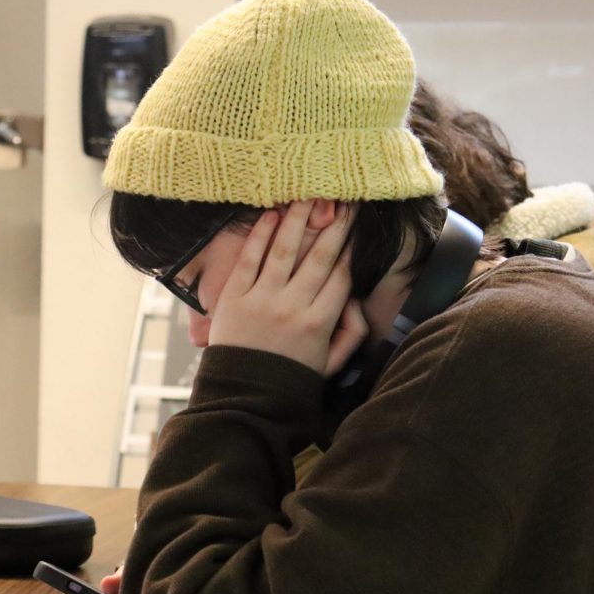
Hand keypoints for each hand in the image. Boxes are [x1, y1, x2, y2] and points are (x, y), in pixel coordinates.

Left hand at [208, 200, 366, 377]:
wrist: (244, 397)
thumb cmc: (289, 379)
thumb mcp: (330, 364)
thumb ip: (351, 333)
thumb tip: (358, 302)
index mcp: (320, 322)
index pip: (341, 275)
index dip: (351, 247)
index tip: (357, 224)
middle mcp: (294, 307)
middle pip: (320, 257)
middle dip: (335, 225)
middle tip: (345, 200)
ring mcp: (263, 300)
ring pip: (285, 250)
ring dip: (298, 219)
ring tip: (307, 195)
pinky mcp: (235, 298)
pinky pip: (250, 260)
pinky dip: (261, 236)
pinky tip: (272, 215)